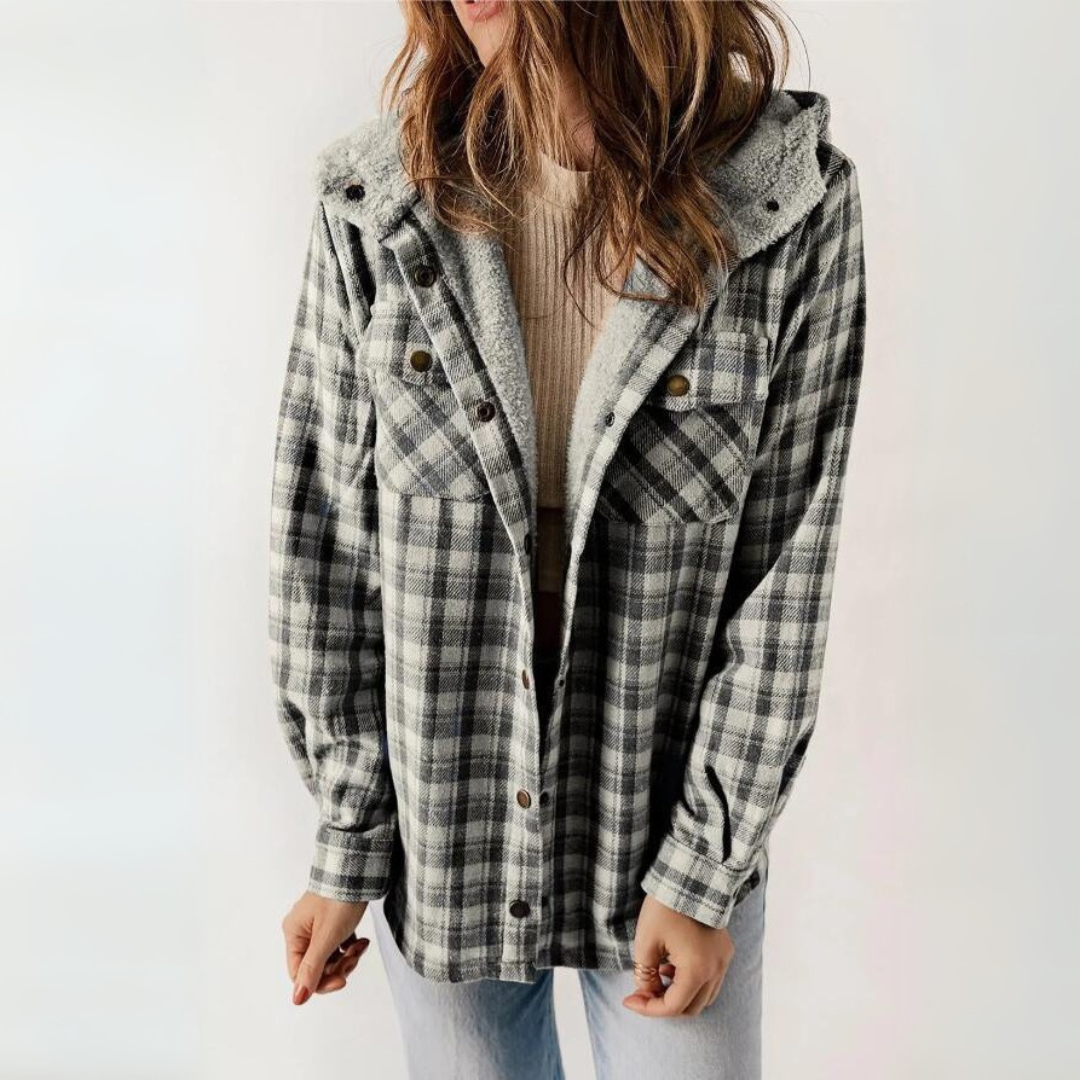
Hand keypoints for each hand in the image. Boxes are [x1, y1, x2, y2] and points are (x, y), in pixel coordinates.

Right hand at [282, 890, 370, 1004]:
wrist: (358, 868)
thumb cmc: (339, 899)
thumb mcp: (327, 937)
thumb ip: (312, 968)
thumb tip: (297, 999)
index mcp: (294, 933)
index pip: (300, 973)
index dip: (321, 982)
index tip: (342, 981)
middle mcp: (302, 929)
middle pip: (317, 965)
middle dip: (339, 967)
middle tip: (355, 957)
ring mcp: (317, 924)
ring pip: (330, 956)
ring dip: (348, 956)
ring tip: (361, 945)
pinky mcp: (332, 920)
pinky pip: (339, 943)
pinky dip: (351, 945)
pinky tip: (362, 940)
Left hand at [623, 894, 733, 1017]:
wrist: (688, 876)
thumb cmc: (663, 906)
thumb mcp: (646, 941)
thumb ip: (644, 974)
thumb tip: (645, 992)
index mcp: (697, 969)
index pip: (673, 1006)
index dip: (648, 1008)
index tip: (628, 1000)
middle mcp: (716, 969)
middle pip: (690, 1007)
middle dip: (664, 1004)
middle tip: (642, 991)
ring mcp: (724, 960)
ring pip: (703, 996)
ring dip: (679, 994)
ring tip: (658, 975)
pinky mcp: (725, 951)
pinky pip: (711, 980)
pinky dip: (692, 982)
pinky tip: (672, 965)